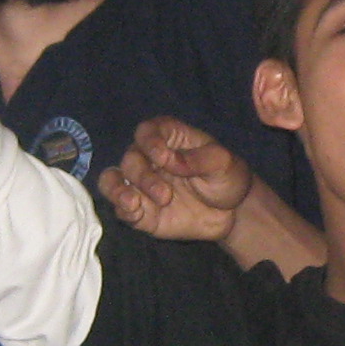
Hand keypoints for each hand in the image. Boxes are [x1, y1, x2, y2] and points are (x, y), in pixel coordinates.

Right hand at [98, 117, 252, 241]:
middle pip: (130, 159)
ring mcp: (142, 185)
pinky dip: (123, 210)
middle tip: (166, 195)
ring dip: (117, 190)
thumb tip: (170, 160)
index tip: (163, 158)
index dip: (150, 142)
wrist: (232, 213)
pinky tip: (135, 213)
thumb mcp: (223, 163)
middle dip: (143, 176)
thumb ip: (198, 159)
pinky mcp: (141, 210)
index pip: (147, 132)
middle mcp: (149, 158)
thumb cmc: (227, 178)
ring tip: (132, 203)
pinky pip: (121, 208)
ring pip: (112, 180)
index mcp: (168, 139)